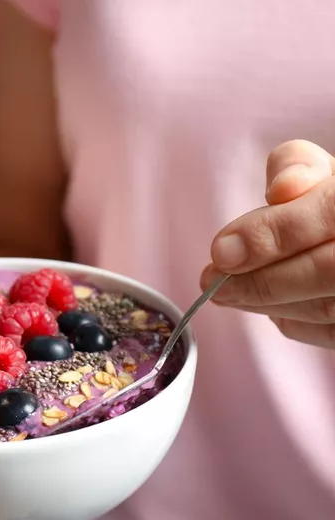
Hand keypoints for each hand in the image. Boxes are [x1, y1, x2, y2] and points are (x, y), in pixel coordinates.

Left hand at [201, 139, 334, 346]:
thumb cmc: (334, 200)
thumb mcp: (324, 171)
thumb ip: (298, 168)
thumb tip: (280, 190)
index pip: (330, 213)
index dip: (271, 235)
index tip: (220, 251)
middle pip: (328, 270)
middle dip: (261, 280)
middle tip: (213, 282)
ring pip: (329, 308)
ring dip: (269, 305)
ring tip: (229, 293)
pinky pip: (334, 334)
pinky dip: (296, 323)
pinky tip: (271, 309)